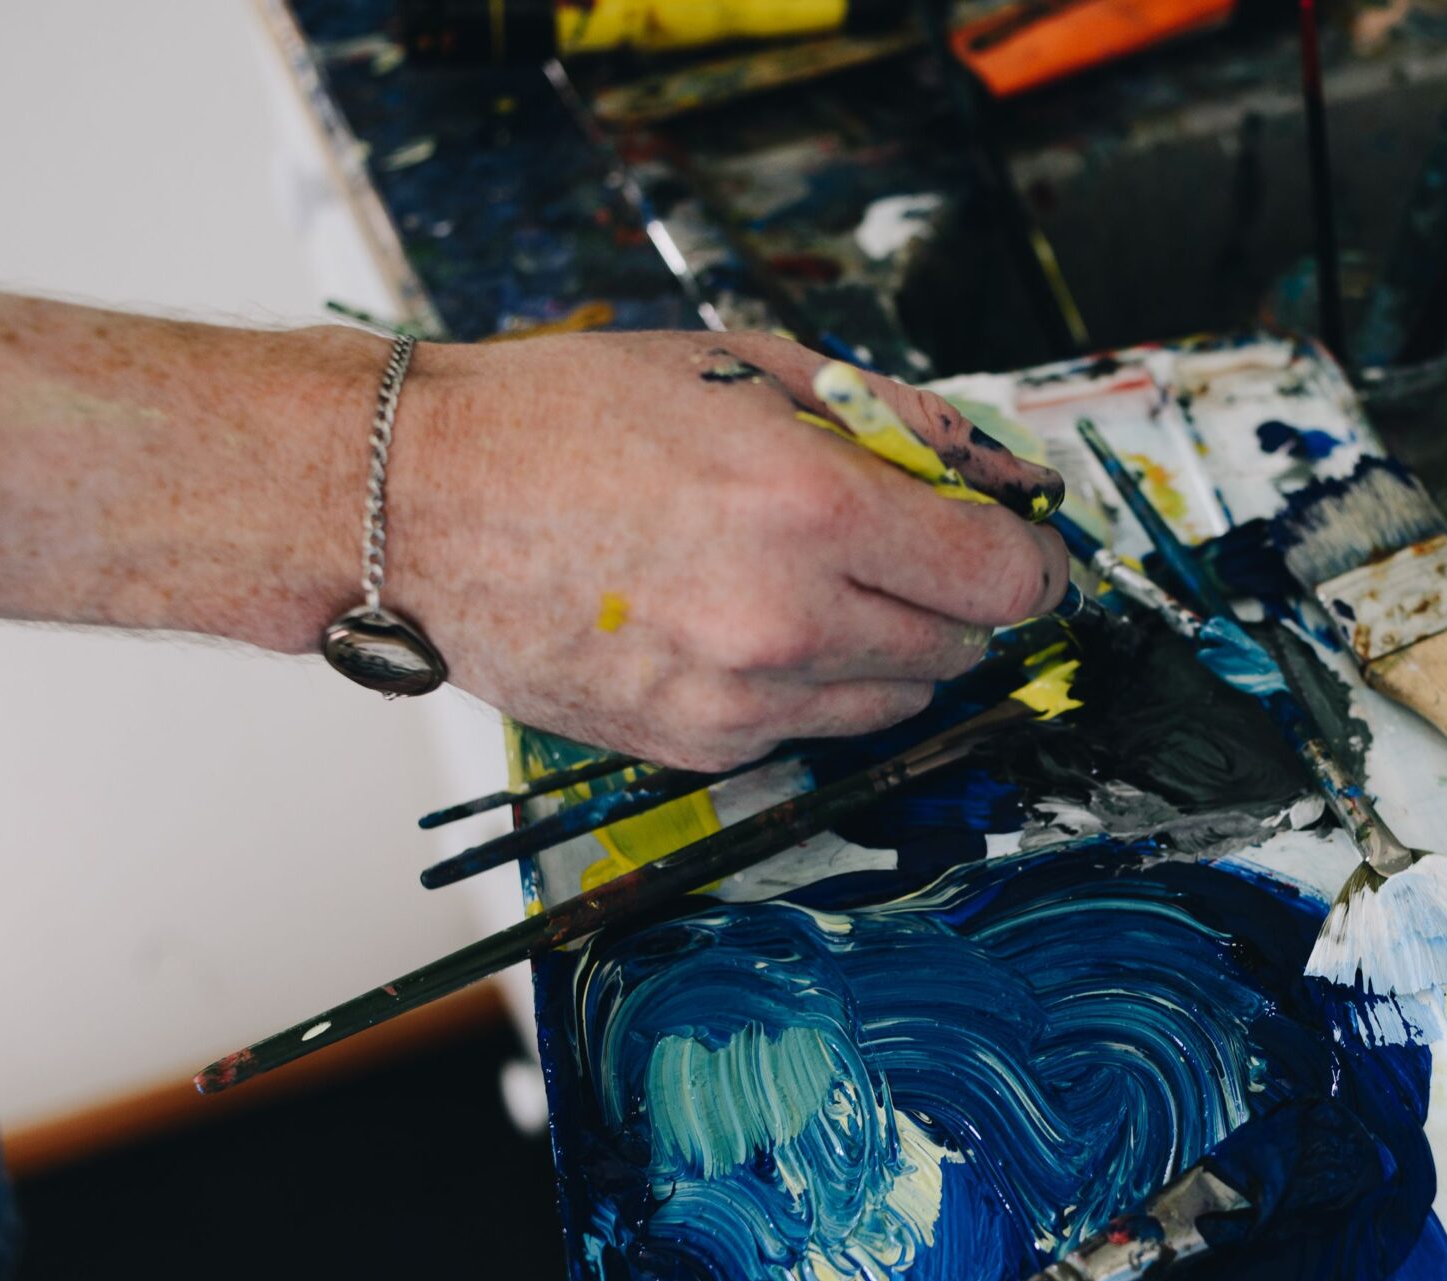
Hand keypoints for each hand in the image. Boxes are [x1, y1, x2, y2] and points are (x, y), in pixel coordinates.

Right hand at [395, 331, 1070, 770]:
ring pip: (894, 702)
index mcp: (813, 511)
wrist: (414, 503)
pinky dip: (808, 687)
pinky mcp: (697, 750)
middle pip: (959, 647)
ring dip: (885, 648)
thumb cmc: (565, 418)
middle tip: (898, 547)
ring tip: (807, 581)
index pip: (1004, 579)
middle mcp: (788, 623)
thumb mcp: (744, 365)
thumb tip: (992, 465)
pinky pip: (810, 732)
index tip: (1023, 548)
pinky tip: (742, 624)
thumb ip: (890, 418)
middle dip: (952, 596)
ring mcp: (741, 700)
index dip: (1032, 563)